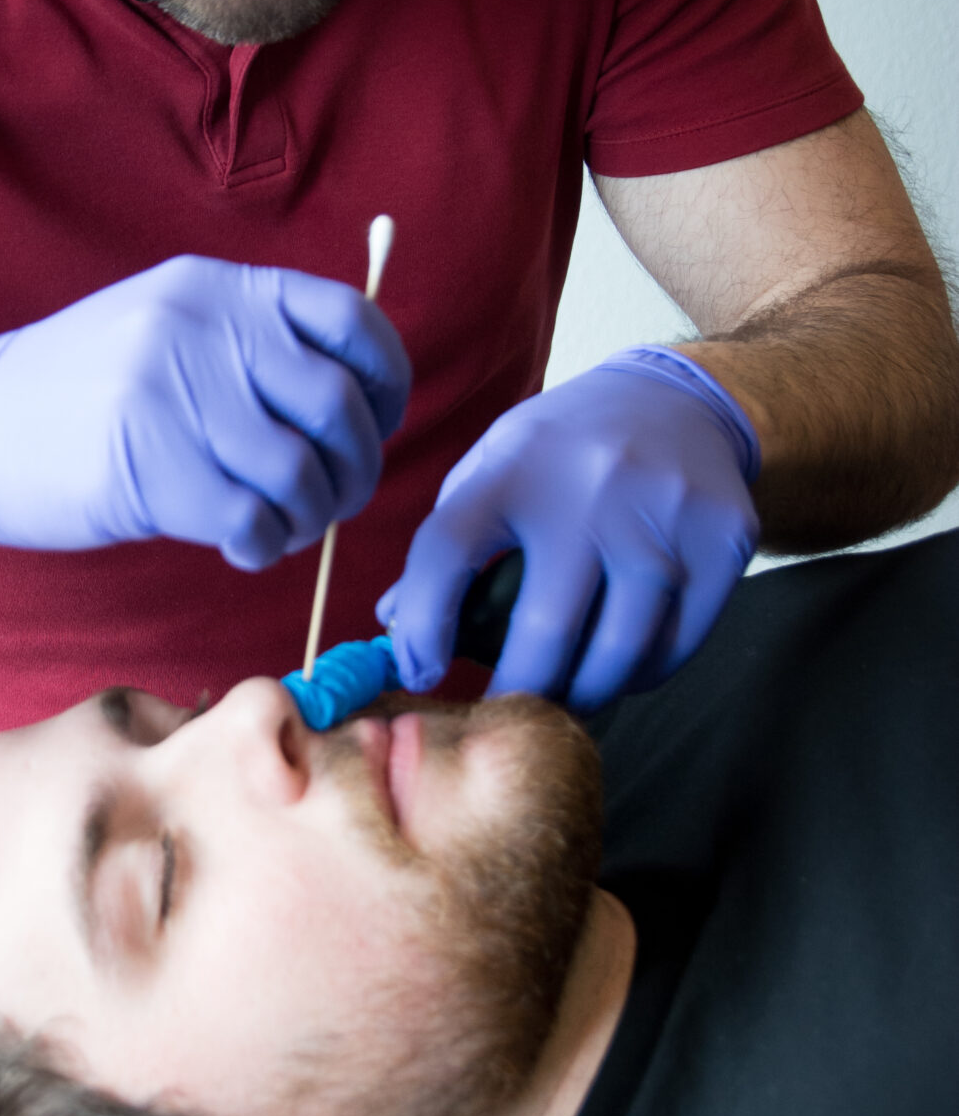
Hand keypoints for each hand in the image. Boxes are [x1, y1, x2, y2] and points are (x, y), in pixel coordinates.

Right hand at [0, 256, 409, 569]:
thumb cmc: (77, 390)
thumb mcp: (165, 326)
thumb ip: (249, 342)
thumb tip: (354, 398)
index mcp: (215, 288)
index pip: (350, 321)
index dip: (386, 379)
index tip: (377, 420)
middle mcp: (201, 330)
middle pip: (337, 407)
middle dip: (355, 467)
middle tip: (334, 496)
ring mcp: (173, 399)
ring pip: (301, 474)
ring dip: (311, 517)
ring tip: (283, 526)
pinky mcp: (151, 472)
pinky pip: (253, 523)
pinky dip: (266, 546)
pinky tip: (244, 545)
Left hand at [380, 348, 760, 705]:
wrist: (682, 401)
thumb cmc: (566, 449)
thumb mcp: (496, 467)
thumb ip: (448, 541)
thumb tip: (394, 625)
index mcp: (515, 464)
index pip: (447, 551)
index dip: (422, 625)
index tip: (420, 671)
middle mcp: (591, 486)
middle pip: (544, 630)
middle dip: (516, 692)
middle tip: (506, 714)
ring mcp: (664, 514)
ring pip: (619, 653)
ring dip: (584, 695)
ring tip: (565, 697)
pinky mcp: (722, 540)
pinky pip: (675, 646)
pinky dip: (640, 674)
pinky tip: (618, 667)